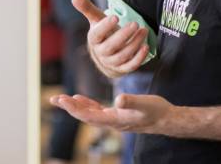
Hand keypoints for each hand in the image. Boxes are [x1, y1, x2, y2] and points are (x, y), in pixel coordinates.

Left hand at [50, 92, 175, 133]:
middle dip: (69, 108)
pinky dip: (86, 104)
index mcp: (114, 120)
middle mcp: (110, 121)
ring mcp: (112, 119)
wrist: (166, 119)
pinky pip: (96, 110)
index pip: (88, 116)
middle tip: (54, 99)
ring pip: (88, 113)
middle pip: (84, 116)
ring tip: (60, 99)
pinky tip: (79, 98)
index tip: (62, 100)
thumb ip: (132, 102)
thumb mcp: (145, 103)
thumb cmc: (156, 111)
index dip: (74, 108)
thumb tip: (119, 99)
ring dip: (74, 106)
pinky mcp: (116, 114)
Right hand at [72, 0, 148, 77]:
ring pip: (122, 55)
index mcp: (94, 39)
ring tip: (144, 31)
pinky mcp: (122, 69)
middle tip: (135, 23)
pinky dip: (139, 58)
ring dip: (135, 43)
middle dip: (123, 35)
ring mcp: (111, 62)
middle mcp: (101, 52)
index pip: (96, 34)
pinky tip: (146, 47)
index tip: (115, 17)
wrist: (106, 54)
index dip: (105, 26)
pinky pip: (130, 66)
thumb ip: (87, 8)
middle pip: (110, 46)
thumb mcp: (96, 19)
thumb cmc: (103, 32)